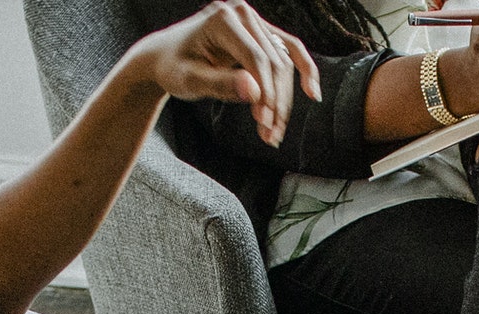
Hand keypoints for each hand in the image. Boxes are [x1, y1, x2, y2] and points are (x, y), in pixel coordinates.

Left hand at [131, 1, 321, 148]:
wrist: (166, 57)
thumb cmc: (173, 68)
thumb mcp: (189, 80)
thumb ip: (220, 85)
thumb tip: (254, 92)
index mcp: (224, 19)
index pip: (258, 59)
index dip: (266, 94)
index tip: (263, 124)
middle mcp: (242, 13)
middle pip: (274, 63)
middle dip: (276, 102)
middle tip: (269, 135)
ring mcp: (254, 21)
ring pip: (284, 64)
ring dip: (284, 100)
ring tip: (273, 132)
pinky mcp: (261, 33)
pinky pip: (289, 52)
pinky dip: (303, 72)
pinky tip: (312, 94)